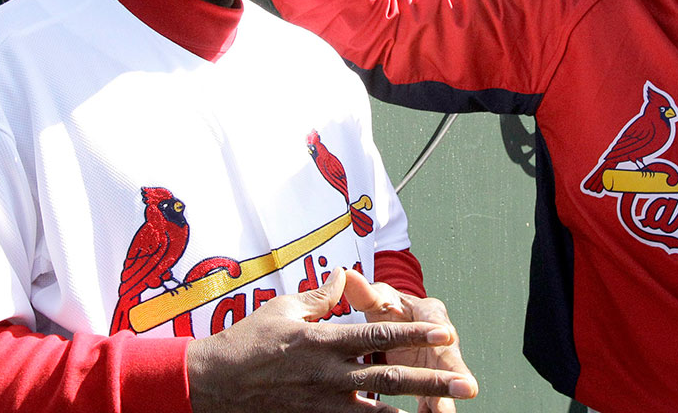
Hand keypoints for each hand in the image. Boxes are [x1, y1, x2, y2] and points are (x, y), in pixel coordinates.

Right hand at [186, 269, 476, 411]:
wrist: (212, 385)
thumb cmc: (246, 342)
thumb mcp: (282, 310)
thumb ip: (319, 298)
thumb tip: (344, 277)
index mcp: (323, 340)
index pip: (379, 335)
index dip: (415, 334)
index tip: (446, 333)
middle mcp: (328, 374)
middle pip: (390, 377)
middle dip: (431, 380)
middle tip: (465, 382)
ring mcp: (322, 403)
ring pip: (377, 411)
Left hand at [345, 276, 474, 412]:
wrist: (394, 322)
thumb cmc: (386, 307)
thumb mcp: (377, 298)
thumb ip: (365, 292)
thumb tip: (347, 275)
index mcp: (428, 313)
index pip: (435, 319)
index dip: (441, 330)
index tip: (448, 336)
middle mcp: (439, 339)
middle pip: (448, 356)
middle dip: (455, 373)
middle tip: (467, 388)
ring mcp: (435, 363)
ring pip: (443, 382)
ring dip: (445, 399)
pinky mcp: (427, 383)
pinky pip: (432, 399)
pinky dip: (431, 411)